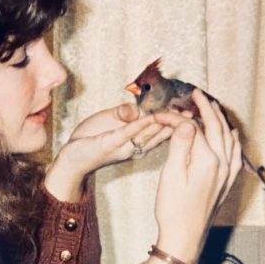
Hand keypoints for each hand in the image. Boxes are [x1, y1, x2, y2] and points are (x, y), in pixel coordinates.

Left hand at [44, 104, 180, 202]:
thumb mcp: (111, 120)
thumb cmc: (91, 138)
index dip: (175, 122)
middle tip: (193, 113)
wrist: (71, 156)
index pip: (161, 131)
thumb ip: (127, 112)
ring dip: (163, 123)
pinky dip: (140, 124)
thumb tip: (141, 107)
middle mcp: (135, 147)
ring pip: (149, 134)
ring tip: (178, 113)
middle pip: (160, 135)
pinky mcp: (112, 143)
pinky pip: (129, 133)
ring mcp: (124, 146)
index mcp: (137, 142)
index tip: (190, 112)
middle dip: (176, 124)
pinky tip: (151, 116)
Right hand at [141, 90, 241, 263]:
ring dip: (220, 120)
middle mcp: (222, 164)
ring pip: (228, 138)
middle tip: (197, 95)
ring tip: (212, 107)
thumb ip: (181, 145)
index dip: (178, 117)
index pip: (193, 128)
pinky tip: (232, 135)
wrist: (184, 237)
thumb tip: (186, 122)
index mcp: (207, 160)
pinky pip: (235, 154)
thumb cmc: (174, 209)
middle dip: (207, 109)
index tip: (163, 113)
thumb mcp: (171, 174)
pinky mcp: (226, 183)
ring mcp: (227, 174)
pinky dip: (233, 140)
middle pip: (216, 128)